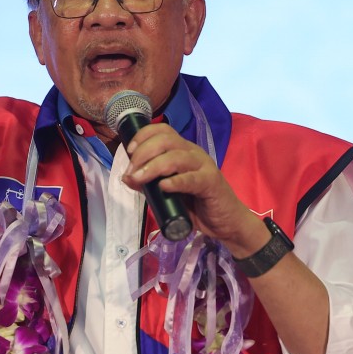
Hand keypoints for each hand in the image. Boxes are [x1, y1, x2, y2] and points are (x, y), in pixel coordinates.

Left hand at [121, 123, 265, 255]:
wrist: (225, 222)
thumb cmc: (197, 205)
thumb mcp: (167, 193)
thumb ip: (149, 184)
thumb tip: (127, 177)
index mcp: (183, 151)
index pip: (163, 131)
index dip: (143, 136)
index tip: (128, 151)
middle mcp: (193, 153)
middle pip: (166, 140)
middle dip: (143, 153)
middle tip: (131, 172)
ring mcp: (204, 166)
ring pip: (176, 157)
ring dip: (153, 166)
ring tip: (139, 179)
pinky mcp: (211, 183)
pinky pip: (191, 179)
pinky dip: (175, 181)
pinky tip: (163, 186)